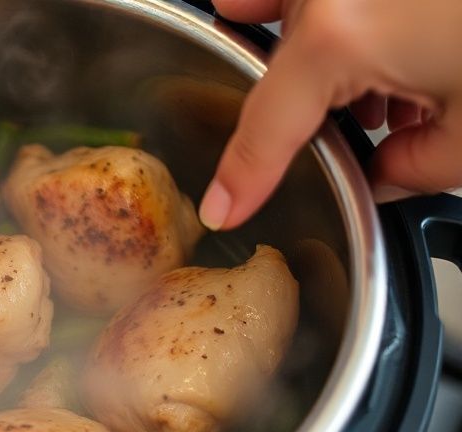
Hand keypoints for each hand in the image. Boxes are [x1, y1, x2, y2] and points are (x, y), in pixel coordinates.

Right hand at [199, 0, 461, 229]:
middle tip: (338, 127)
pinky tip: (408, 58)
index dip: (242, 178)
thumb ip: (411, 168)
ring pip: (296, 8)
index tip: (222, 210)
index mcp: (341, 36)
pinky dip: (351, 23)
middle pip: (265, 43)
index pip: (266, 124)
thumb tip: (384, 173)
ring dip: (326, 53)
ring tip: (391, 95)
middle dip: (295, 92)